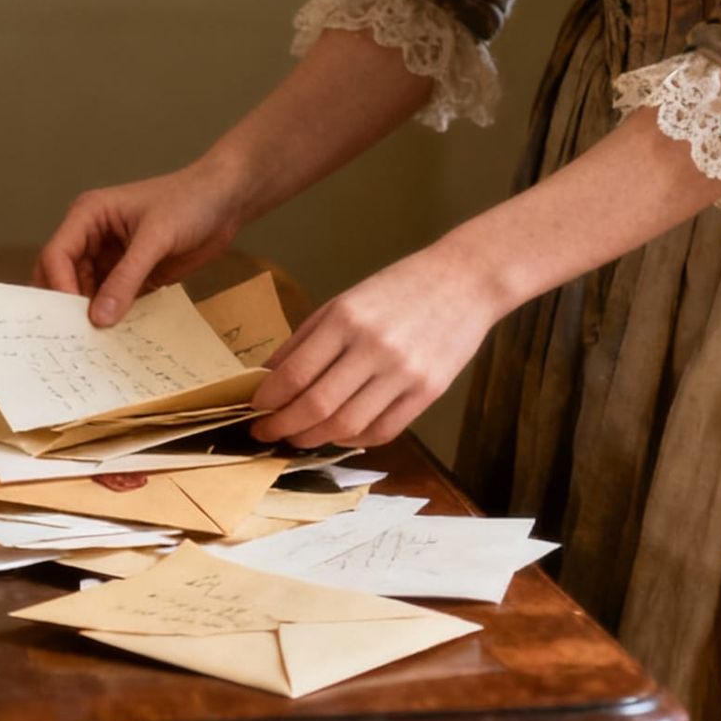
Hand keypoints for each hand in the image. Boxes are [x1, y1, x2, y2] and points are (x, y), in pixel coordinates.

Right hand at [33, 163, 241, 325]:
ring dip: (90, 317)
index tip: (72, 319)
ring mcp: (111, 259)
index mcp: (88, 216)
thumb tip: (99, 319)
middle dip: (67, 306)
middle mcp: (92, 238)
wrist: (226, 202)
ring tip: (94, 347)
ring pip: (86, 295)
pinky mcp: (131, 276)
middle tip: (73, 340)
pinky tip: (117, 339)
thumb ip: (127, 278)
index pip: (57, 255)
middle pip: (63, 278)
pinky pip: (113, 302)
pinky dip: (113, 318)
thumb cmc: (190, 202)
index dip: (58, 286)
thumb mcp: (156, 238)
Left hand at [249, 249, 499, 448]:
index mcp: (346, 318)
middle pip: (316, 406)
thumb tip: (268, 379)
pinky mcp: (429, 391)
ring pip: (347, 426)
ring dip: (314, 439)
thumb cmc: (400, 288)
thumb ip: (305, 339)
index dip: (267, 401)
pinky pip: (384, 431)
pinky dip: (355, 439)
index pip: (294, 373)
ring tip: (299, 437)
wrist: (465, 280)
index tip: (254, 412)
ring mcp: (404, 372)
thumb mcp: (345, 301)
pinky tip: (340, 433)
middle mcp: (374, 346)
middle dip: (284, 427)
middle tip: (268, 433)